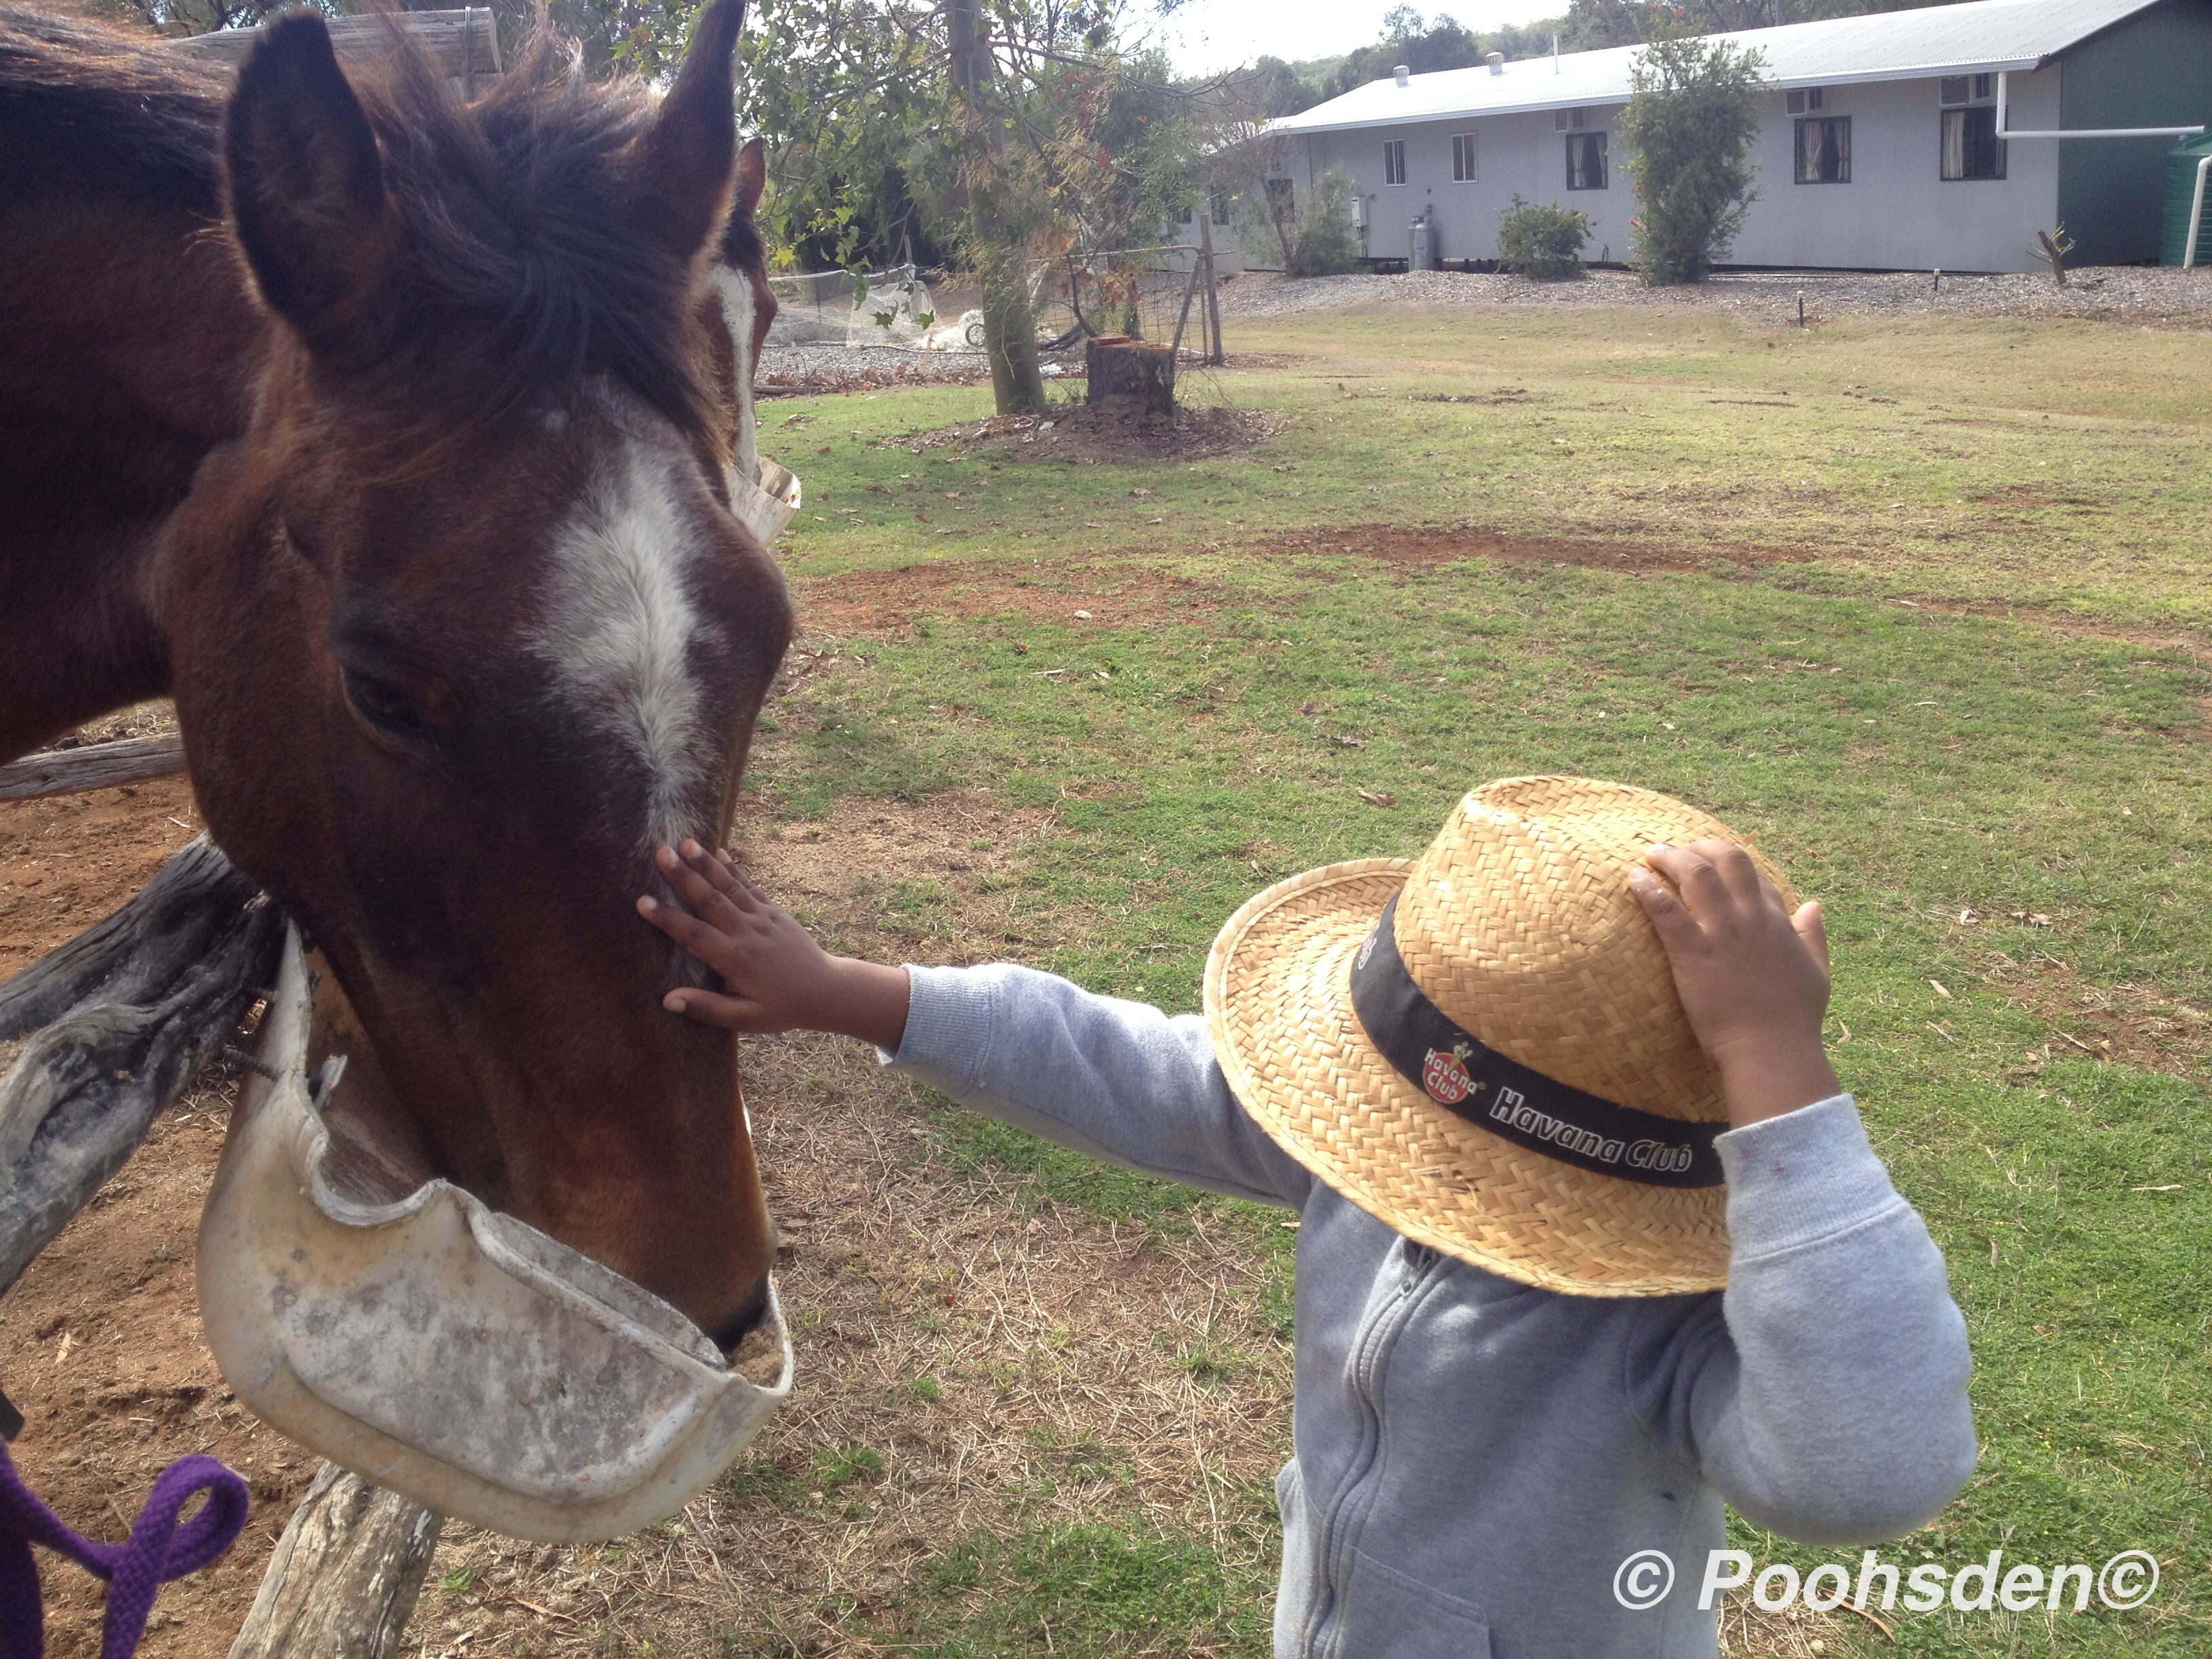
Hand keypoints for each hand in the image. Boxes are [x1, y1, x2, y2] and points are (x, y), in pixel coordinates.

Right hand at [636, 841, 910, 1049]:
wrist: (825, 991)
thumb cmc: (782, 1008)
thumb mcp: (746, 1019)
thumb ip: (708, 1009)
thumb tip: (668, 1000)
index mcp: (736, 960)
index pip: (695, 935)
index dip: (668, 919)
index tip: (643, 901)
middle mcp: (747, 933)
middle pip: (710, 900)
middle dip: (684, 876)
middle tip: (660, 852)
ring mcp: (762, 918)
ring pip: (730, 886)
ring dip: (707, 864)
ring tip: (686, 842)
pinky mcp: (774, 911)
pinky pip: (750, 886)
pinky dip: (734, 869)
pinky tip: (719, 851)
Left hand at [1628, 839, 1840, 1127]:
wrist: (1771, 1050)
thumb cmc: (1794, 1020)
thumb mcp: (1818, 972)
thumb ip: (1814, 936)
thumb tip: (1814, 905)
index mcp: (1779, 923)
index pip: (1757, 879)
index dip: (1735, 867)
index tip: (1714, 864)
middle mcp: (1752, 918)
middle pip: (1729, 860)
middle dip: (1703, 845)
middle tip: (1680, 848)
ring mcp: (1722, 932)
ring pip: (1695, 874)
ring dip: (1671, 857)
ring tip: (1652, 852)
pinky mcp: (1693, 952)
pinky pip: (1665, 909)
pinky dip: (1647, 889)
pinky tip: (1633, 879)